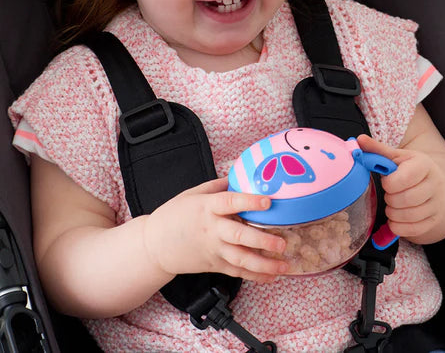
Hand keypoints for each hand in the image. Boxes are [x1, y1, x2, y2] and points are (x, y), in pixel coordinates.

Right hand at [143, 177, 287, 282]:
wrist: (154, 245)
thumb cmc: (174, 215)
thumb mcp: (193, 194)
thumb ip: (218, 185)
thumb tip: (239, 175)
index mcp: (207, 208)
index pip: (229, 202)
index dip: (249, 202)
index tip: (267, 201)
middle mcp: (212, 230)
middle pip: (239, 236)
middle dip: (262, 241)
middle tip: (282, 243)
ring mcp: (213, 250)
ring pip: (241, 259)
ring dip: (264, 264)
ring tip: (284, 264)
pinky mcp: (214, 265)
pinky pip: (237, 272)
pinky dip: (255, 276)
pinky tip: (272, 275)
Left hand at [357, 134, 444, 242]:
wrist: (435, 183)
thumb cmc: (412, 169)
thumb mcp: (397, 157)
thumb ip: (377, 150)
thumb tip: (359, 140)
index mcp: (424, 165)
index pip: (405, 178)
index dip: (389, 183)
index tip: (386, 181)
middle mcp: (435, 184)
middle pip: (406, 199)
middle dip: (390, 199)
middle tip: (388, 194)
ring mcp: (436, 204)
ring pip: (409, 216)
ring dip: (393, 213)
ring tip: (391, 205)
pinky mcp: (434, 220)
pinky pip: (413, 229)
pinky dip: (399, 226)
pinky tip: (396, 217)